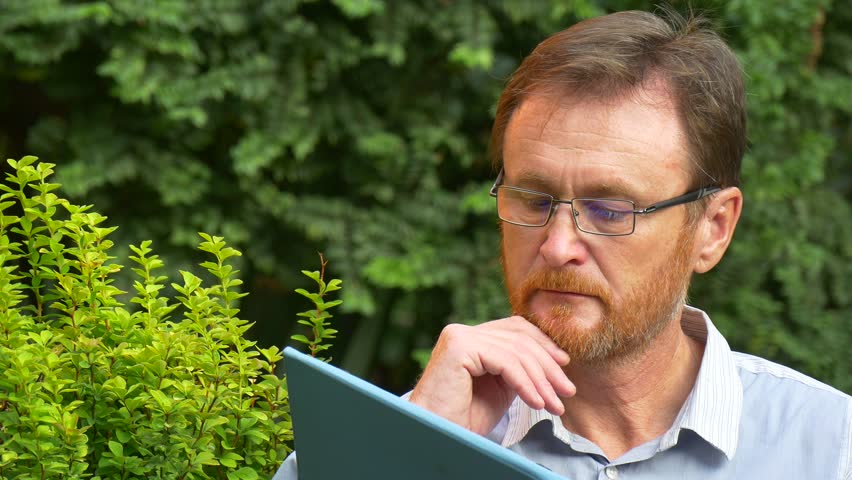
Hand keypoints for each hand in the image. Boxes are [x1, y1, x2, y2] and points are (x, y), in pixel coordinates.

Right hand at [408, 316, 575, 435]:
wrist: (439, 435)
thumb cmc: (464, 418)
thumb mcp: (500, 387)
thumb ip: (518, 368)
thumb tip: (553, 360)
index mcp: (471, 336)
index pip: (516, 328)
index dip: (543, 345)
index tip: (564, 367)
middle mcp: (462, 331)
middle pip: (519, 338)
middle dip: (548, 367)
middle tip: (567, 391)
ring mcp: (459, 336)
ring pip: (516, 351)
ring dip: (541, 380)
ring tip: (555, 404)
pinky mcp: (459, 346)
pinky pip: (505, 362)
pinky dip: (526, 384)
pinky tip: (537, 402)